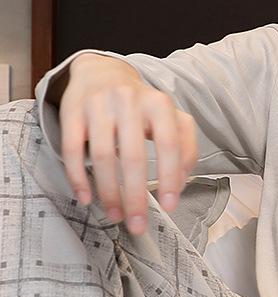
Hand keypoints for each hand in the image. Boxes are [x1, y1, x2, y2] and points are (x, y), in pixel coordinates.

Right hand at [58, 53, 198, 234]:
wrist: (101, 72)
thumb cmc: (142, 106)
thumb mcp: (171, 117)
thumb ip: (186, 146)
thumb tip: (181, 182)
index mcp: (159, 103)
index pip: (169, 144)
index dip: (170, 177)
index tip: (169, 206)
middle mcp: (129, 100)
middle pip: (133, 156)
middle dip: (136, 196)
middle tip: (137, 224)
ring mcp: (98, 104)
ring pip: (101, 155)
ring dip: (108, 192)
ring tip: (115, 215)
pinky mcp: (72, 111)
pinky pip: (72, 149)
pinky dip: (78, 178)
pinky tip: (86, 198)